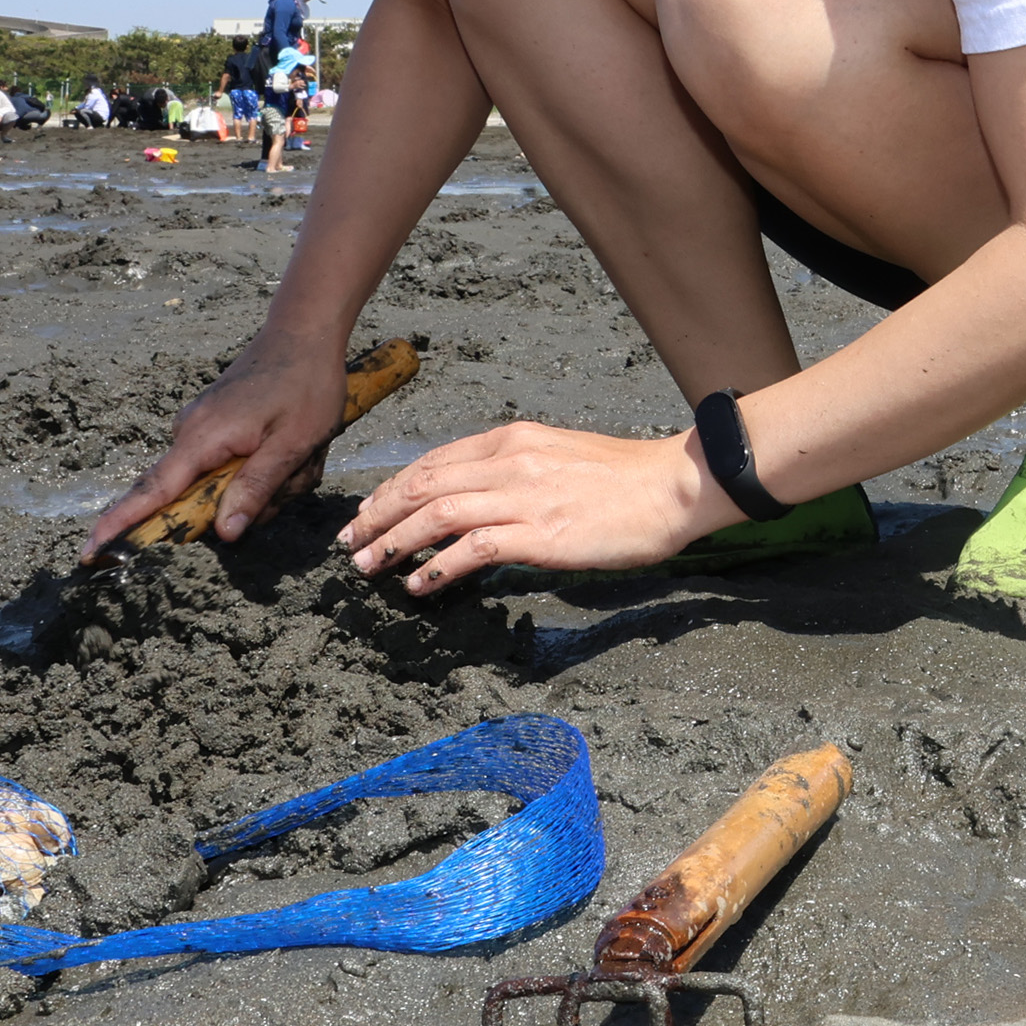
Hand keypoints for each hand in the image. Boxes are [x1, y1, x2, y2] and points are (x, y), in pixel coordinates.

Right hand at [84, 326, 348, 559]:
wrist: (304, 332)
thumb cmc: (304, 385)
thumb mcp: (294, 443)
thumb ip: (257, 488)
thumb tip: (223, 533)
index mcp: (202, 439)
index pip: (152, 492)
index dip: (121, 525)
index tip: (88, 553)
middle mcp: (190, 433)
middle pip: (199, 496)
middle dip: (249, 499)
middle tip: (295, 474)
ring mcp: (201, 428)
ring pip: (225, 482)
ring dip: (267, 482)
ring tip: (301, 454)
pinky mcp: (215, 425)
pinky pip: (232, 464)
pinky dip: (265, 465)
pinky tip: (295, 448)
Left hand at [338, 425, 733, 594]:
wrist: (673, 486)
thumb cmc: (626, 477)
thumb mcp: (560, 455)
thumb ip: (516, 470)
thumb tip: (479, 499)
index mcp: (513, 439)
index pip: (433, 461)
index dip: (391, 489)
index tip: (368, 512)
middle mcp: (511, 461)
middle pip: (423, 484)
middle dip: (377, 515)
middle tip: (351, 542)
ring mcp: (524, 496)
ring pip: (436, 514)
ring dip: (394, 542)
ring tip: (369, 567)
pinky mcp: (540, 534)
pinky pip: (471, 549)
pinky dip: (437, 567)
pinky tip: (420, 585)